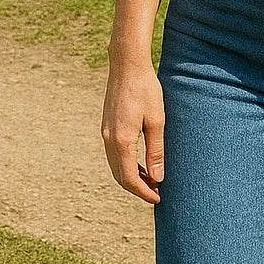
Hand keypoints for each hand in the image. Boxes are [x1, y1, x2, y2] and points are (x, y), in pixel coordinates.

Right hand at [101, 58, 165, 202]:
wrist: (126, 65)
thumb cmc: (145, 89)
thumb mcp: (156, 120)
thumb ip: (156, 150)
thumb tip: (157, 178)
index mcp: (121, 140)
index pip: (129, 178)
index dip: (143, 192)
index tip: (158, 198)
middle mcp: (109, 139)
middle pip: (119, 175)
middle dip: (137, 188)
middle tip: (156, 193)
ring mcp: (105, 133)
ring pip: (115, 166)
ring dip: (131, 177)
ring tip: (151, 181)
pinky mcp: (107, 126)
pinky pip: (114, 154)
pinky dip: (126, 164)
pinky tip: (140, 163)